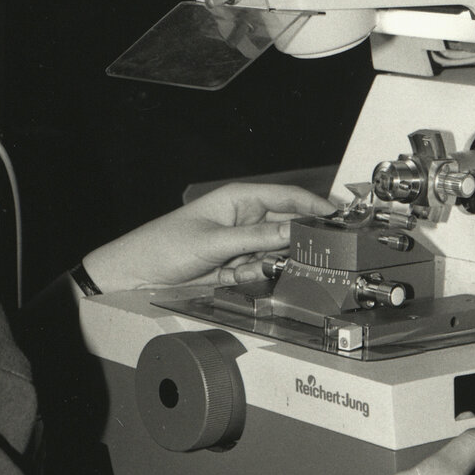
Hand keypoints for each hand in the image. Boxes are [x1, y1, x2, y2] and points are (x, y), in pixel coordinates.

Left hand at [81, 181, 332, 292]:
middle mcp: (243, 219)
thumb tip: (294, 231)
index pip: (287, 197)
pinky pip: (261, 271)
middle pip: (286, 226)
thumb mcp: (214, 241)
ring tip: (269, 268)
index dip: (314, 206)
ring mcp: (240, 244)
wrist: (135, 276)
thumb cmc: (163, 245)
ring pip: (276, 252)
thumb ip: (256, 238)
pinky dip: (259, 276)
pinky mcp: (234, 267)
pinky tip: (245, 277)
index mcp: (238, 199)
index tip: (338, 217)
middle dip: (299, 240)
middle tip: (320, 252)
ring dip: (277, 262)